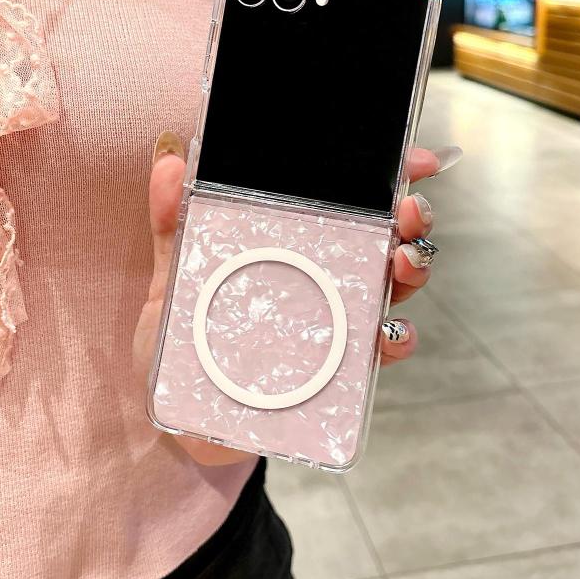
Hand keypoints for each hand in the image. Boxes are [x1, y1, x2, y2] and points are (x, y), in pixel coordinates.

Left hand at [134, 135, 460, 461]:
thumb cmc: (185, 344)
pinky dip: (395, 339)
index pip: (348, 203)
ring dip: (412, 268)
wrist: (182, 417)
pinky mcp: (337, 372)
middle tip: (409, 208)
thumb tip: (168, 165)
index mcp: (293, 247)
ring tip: (402, 260)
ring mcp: (335, 324)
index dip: (387, 177)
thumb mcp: (173, 280)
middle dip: (410, 217)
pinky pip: (380, 353)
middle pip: (383, 238)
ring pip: (393, 287)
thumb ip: (172, 225)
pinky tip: (388, 332)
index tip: (411, 161)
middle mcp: (324, 280)